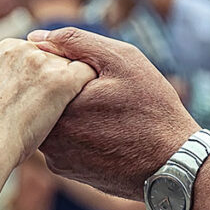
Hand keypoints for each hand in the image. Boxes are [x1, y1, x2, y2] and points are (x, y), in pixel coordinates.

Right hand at [0, 38, 96, 165]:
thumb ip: (19, 79)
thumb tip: (42, 86)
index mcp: (7, 48)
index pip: (42, 54)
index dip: (46, 77)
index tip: (40, 98)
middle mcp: (26, 48)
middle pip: (60, 58)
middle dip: (61, 80)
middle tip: (49, 108)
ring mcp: (44, 62)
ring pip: (76, 67)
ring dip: (74, 88)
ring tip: (58, 115)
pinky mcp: (62, 79)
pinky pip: (90, 77)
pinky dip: (91, 93)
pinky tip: (82, 111)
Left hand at [33, 28, 200, 199]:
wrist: (174, 165)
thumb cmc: (153, 109)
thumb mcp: (122, 61)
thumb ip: (76, 43)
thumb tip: (35, 37)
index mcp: (58, 108)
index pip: (38, 75)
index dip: (60, 64)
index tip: (90, 70)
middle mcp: (50, 139)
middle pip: (42, 101)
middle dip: (63, 90)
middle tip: (100, 90)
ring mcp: (58, 160)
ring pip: (52, 122)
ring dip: (70, 112)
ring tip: (105, 110)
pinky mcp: (70, 172)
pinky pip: (64, 144)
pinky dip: (79, 133)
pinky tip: (106, 130)